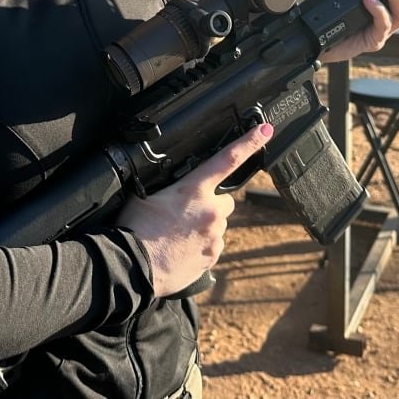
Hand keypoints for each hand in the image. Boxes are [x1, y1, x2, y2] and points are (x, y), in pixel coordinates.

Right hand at [115, 123, 272, 297]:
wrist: (134, 268)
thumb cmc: (135, 231)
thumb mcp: (143, 195)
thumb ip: (163, 187)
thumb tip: (163, 185)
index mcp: (194, 190)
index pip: (227, 159)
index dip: (249, 142)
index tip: (265, 130)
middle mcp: (211, 212)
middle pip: (224, 200)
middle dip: (210, 204)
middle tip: (184, 213)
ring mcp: (214, 237)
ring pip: (217, 225)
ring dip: (203, 227)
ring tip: (176, 235)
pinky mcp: (212, 257)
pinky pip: (212, 246)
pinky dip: (200, 245)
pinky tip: (179, 249)